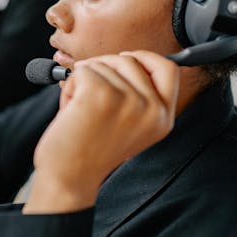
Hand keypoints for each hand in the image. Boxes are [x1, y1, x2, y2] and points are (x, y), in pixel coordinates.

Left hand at [24, 51, 179, 213]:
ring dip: (84, 81)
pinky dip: (70, 86)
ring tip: (81, 111)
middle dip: (103, 69)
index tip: (123, 60)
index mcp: (162, 119)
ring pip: (103, 64)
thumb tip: (126, 60)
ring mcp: (128, 101)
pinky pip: (83, 71)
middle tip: (90, 96)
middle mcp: (151, 110)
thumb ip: (138, 97)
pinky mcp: (100, 95)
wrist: (68, 179)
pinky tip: (70, 110)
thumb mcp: (129, 126)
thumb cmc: (90, 153)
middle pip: (130, 61)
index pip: (168, 69)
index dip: (145, 58)